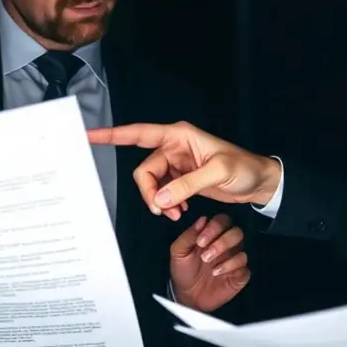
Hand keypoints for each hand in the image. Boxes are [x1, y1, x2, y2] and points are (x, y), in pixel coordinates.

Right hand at [88, 121, 281, 220]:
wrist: (258, 183)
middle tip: (163, 209)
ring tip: (176, 213)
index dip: (111, 135)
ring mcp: (176, 164)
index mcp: (179, 135)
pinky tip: (179, 210)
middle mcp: (174, 147)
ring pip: (151, 184)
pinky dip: (167, 204)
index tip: (88, 135)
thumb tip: (162, 197)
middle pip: (144, 171)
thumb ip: (187, 185)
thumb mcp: (218, 173)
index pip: (138, 133)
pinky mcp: (181, 179)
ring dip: (160, 201)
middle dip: (150, 192)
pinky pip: (162, 192)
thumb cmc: (244, 168)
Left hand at [169, 214, 249, 311]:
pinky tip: (217, 272)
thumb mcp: (179, 252)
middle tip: (205, 255)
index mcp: (212, 235)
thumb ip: (189, 235)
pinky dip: (230, 266)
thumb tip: (202, 220)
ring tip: (210, 266)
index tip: (200, 241)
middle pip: (236, 232)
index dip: (214, 228)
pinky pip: (244, 264)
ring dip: (225, 254)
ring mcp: (234, 258)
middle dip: (222, 242)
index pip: (222, 221)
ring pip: (242, 247)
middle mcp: (226, 244)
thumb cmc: (184, 271)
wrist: (187, 296)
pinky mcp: (240, 273)